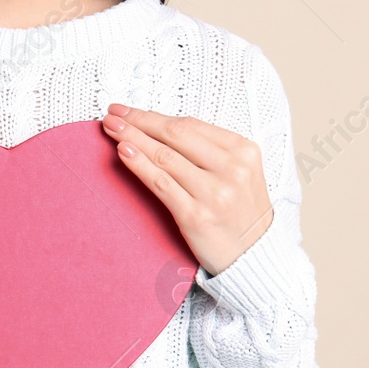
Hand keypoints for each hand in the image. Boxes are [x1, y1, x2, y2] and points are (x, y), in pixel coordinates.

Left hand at [100, 103, 273, 275]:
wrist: (255, 256)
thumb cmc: (241, 212)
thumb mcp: (240, 172)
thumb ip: (209, 150)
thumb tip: (159, 128)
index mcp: (243, 151)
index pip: (190, 125)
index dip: (154, 115)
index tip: (130, 110)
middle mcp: (231, 169)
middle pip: (175, 135)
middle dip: (139, 121)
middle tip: (114, 114)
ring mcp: (214, 193)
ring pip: (164, 156)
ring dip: (133, 138)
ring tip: (112, 130)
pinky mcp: (196, 216)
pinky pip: (161, 183)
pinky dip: (139, 165)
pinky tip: (123, 152)